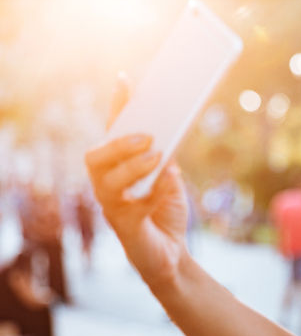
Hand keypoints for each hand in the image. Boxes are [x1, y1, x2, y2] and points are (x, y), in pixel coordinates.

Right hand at [83, 74, 188, 287]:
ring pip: (105, 180)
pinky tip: (168, 184)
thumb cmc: (165, 214)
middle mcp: (106, 183)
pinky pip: (130, 206)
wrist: (171, 255)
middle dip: (118, 143)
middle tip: (147, 136)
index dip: (117, 107)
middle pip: (95, 156)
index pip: (112, 132)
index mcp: (117, 167)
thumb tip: (168, 137)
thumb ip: (166, 160)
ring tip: (157, 156)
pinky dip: (152, 192)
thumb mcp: (171, 180)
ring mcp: (111, 205)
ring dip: (131, 165)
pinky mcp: (123, 225)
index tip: (126, 80)